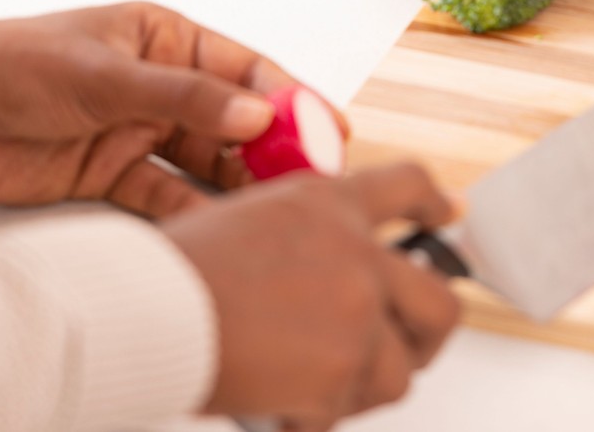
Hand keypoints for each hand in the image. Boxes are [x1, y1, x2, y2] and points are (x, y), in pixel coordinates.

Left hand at [0, 0, 326, 216]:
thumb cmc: (11, 67)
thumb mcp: (103, 75)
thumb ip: (182, 97)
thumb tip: (257, 111)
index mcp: (165, 38)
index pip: (245, 69)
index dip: (293, 98)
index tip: (328, 128)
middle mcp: (160, 84)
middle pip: (235, 120)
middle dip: (276, 148)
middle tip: (315, 180)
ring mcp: (138, 131)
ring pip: (206, 162)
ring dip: (240, 184)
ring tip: (277, 209)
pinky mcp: (111, 175)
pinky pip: (166, 196)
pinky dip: (192, 213)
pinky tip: (219, 229)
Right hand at [164, 162, 462, 426]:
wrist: (146, 312)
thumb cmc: (172, 271)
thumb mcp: (248, 219)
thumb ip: (306, 237)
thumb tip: (328, 269)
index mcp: (329, 202)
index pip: (410, 185)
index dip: (435, 204)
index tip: (447, 215)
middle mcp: (355, 251)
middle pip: (438, 300)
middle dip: (428, 333)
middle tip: (406, 348)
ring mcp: (356, 312)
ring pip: (399, 369)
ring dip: (362, 386)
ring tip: (316, 390)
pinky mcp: (342, 370)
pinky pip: (349, 410)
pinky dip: (318, 419)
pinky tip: (283, 409)